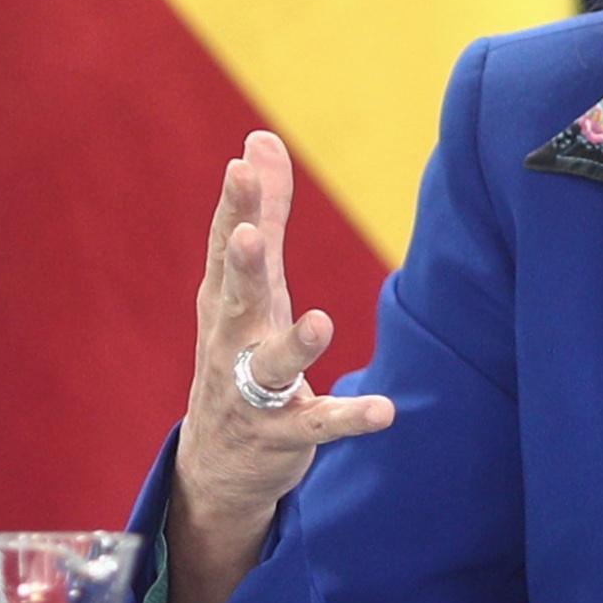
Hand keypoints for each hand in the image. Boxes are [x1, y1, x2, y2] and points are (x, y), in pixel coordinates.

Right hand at [167, 130, 392, 602]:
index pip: (225, 248)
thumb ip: (265, 212)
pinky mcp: (284, 435)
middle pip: (235, 299)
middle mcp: (232, 343)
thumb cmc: (239, 350)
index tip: (241, 166)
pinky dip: (349, 418)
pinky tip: (384, 411)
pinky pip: (318, 426)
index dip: (235, 208)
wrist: (217, 462)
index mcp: (225, 300)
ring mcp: (253, 393)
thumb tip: (258, 141)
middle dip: (242, 267)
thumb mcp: (250, 285)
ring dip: (296, 345)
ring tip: (321, 321)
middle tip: (250, 234)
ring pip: (273, 367)